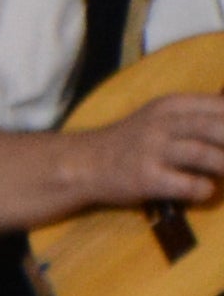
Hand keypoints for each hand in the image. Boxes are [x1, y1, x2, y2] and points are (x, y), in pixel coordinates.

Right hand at [78, 92, 223, 210]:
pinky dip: (205, 190)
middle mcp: (162, 123)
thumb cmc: (132, 142)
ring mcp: (153, 149)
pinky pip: (190, 185)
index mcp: (171, 105)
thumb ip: (197, 116)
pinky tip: (202, 190)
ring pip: (207, 154)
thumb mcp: (160, 117)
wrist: (84, 163)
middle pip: (218, 127)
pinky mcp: (146, 177)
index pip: (220, 106)